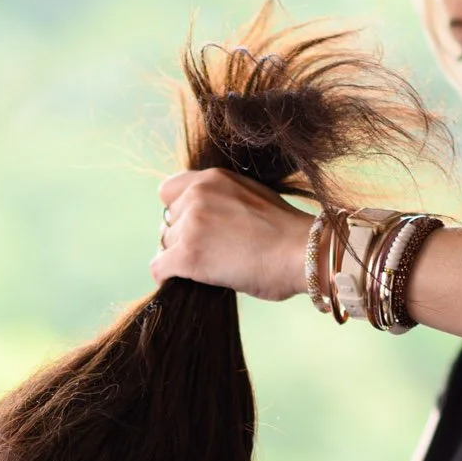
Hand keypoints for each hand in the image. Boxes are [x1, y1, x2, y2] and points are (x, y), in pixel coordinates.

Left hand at [152, 168, 310, 302]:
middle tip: (209, 254)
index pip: (169, 192)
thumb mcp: (252, 197)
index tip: (192, 228)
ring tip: (209, 268)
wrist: (302, 252)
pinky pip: (159, 267)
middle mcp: (197, 195)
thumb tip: (208, 221)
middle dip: (182, 238)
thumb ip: (224, 201)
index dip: (178, 212)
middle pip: (167, 222)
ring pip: (165, 245)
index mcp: (213, 178)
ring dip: (180, 258)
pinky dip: (167, 277)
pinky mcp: (187, 254)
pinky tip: (184, 282)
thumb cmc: (287, 233)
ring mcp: (191, 224)